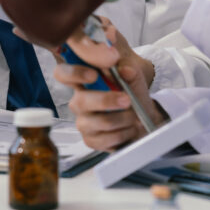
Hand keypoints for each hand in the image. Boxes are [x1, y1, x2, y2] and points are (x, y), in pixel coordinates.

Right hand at [53, 18, 164, 150]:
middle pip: (80, 101)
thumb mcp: (135, 77)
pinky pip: (102, 139)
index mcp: (84, 80)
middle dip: (107, 100)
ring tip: (132, 117)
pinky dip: (121, 134)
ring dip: (120, 119)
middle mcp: (79, 100)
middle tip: (127, 99)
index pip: (64, 73)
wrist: (145, 118)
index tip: (94, 75)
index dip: (74, 73)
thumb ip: (129, 70)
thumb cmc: (134, 93)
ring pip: (96, 121)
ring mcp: (83, 120)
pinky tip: (127, 129)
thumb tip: (124, 70)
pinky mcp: (91, 139)